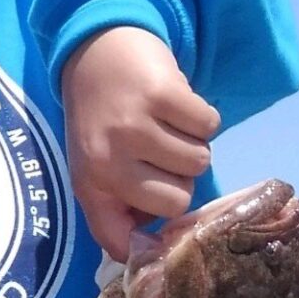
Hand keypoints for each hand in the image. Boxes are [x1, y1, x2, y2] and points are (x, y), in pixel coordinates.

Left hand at [60, 27, 219, 261]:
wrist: (98, 51)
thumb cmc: (101, 117)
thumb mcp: (96, 165)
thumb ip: (118, 206)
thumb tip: (150, 246)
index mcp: (89, 183)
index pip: (120, 240)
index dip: (149, 242)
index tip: (166, 231)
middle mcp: (107, 159)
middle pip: (179, 200)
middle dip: (180, 178)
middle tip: (161, 151)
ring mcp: (134, 126)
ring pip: (200, 162)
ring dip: (193, 144)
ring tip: (166, 125)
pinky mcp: (162, 94)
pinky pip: (210, 126)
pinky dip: (202, 117)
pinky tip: (175, 105)